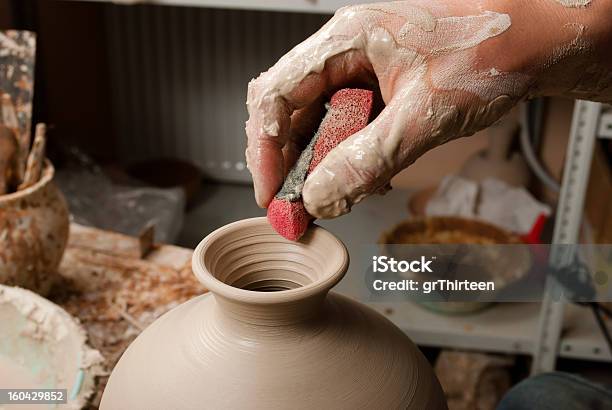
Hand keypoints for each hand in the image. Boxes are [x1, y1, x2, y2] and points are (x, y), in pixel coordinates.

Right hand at [246, 0, 611, 217]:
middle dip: (292, 161)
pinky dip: (350, 156)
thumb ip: (368, 160)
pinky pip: (349, 126)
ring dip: (323, 162)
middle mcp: (347, 51)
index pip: (277, 94)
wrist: (538, 42)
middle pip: (292, 109)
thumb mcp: (425, 115)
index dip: (265, 147)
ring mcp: (363, 69)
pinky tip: (369, 174)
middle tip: (301, 203)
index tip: (272, 193)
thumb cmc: (491, 51)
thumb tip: (320, 197)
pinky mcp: (381, 88)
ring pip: (320, 121)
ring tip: (342, 190)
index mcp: (347, 39)